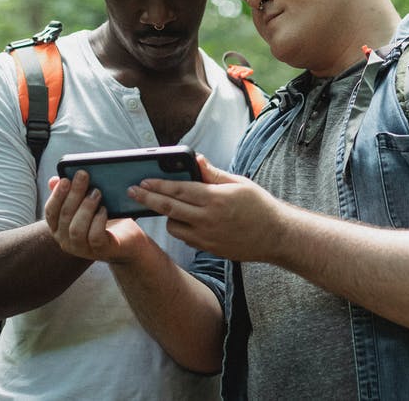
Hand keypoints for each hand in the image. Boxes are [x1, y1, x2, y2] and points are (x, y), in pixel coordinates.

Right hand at [44, 171, 149, 263]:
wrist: (127, 242)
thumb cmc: (104, 220)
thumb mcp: (86, 205)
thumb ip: (70, 194)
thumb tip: (55, 180)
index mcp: (59, 228)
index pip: (50, 212)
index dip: (56, 195)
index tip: (65, 179)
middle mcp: (66, 240)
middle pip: (64, 216)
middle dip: (74, 194)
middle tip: (84, 176)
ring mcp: (82, 249)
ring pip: (76, 229)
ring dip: (86, 207)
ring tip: (97, 192)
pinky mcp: (100, 251)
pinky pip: (95, 237)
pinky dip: (98, 221)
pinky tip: (104, 210)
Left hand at [128, 155, 287, 261]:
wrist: (275, 236)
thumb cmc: (259, 206)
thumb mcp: (239, 183)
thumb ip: (213, 173)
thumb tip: (195, 160)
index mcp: (215, 198)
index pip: (179, 190)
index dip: (158, 185)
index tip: (142, 181)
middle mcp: (208, 219)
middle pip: (169, 208)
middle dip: (148, 199)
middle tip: (133, 192)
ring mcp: (207, 237)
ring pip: (174, 227)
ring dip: (168, 216)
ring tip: (169, 207)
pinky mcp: (209, 249)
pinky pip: (186, 238)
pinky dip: (182, 228)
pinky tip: (186, 220)